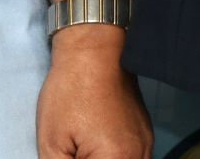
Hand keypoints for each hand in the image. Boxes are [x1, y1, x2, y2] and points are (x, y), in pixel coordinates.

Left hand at [37, 27, 151, 158]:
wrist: (96, 51)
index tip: (67, 156)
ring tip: (80, 150)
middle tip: (71, 152)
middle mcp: (141, 154)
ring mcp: (146, 142)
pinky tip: (95, 152)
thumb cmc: (71, 93)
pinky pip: (133, 158)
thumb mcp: (52, 144)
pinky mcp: (144, 132)